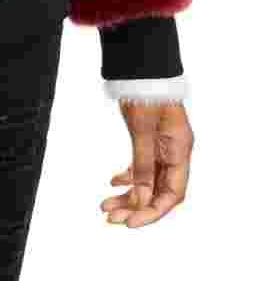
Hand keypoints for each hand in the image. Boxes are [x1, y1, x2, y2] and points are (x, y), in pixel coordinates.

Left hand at [101, 99, 193, 226]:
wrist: (140, 64)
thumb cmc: (146, 90)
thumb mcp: (142, 130)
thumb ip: (142, 165)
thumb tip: (140, 200)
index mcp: (180, 150)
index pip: (172, 193)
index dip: (152, 211)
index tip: (130, 222)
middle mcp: (174, 151)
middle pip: (158, 190)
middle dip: (136, 206)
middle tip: (111, 217)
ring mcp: (163, 145)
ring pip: (148, 180)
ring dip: (129, 194)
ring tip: (106, 205)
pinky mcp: (150, 138)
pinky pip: (142, 165)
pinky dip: (128, 176)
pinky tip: (113, 182)